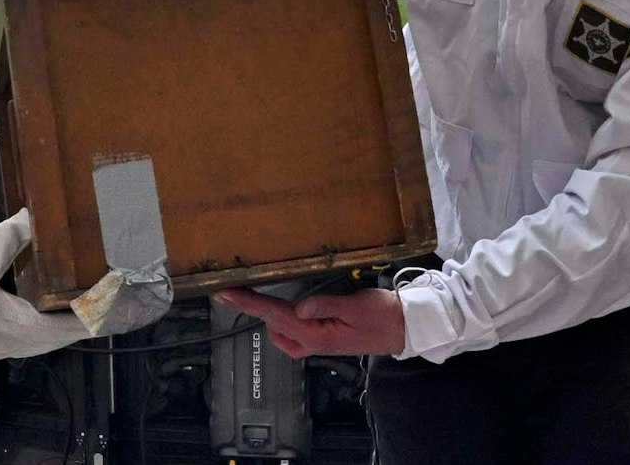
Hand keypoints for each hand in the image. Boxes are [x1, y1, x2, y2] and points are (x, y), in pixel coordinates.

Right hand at [0, 210, 172, 361]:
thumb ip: (11, 237)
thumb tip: (33, 215)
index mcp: (18, 326)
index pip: (75, 325)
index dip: (104, 312)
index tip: (128, 298)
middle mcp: (21, 343)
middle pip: (73, 334)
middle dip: (101, 316)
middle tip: (128, 298)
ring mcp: (11, 346)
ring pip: (59, 337)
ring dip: (82, 321)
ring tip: (108, 303)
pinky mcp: (2, 343)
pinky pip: (42, 336)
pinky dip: (62, 323)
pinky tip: (69, 308)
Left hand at [214, 287, 405, 357]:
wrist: (403, 329)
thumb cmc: (383, 316)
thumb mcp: (356, 305)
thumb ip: (324, 305)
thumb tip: (298, 307)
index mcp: (316, 335)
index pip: (274, 315)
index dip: (248, 302)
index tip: (226, 293)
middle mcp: (311, 342)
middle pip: (271, 323)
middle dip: (251, 306)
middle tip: (232, 288)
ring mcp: (315, 343)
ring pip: (279, 331)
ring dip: (266, 313)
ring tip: (254, 293)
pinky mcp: (322, 339)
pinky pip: (292, 332)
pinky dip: (281, 320)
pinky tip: (282, 308)